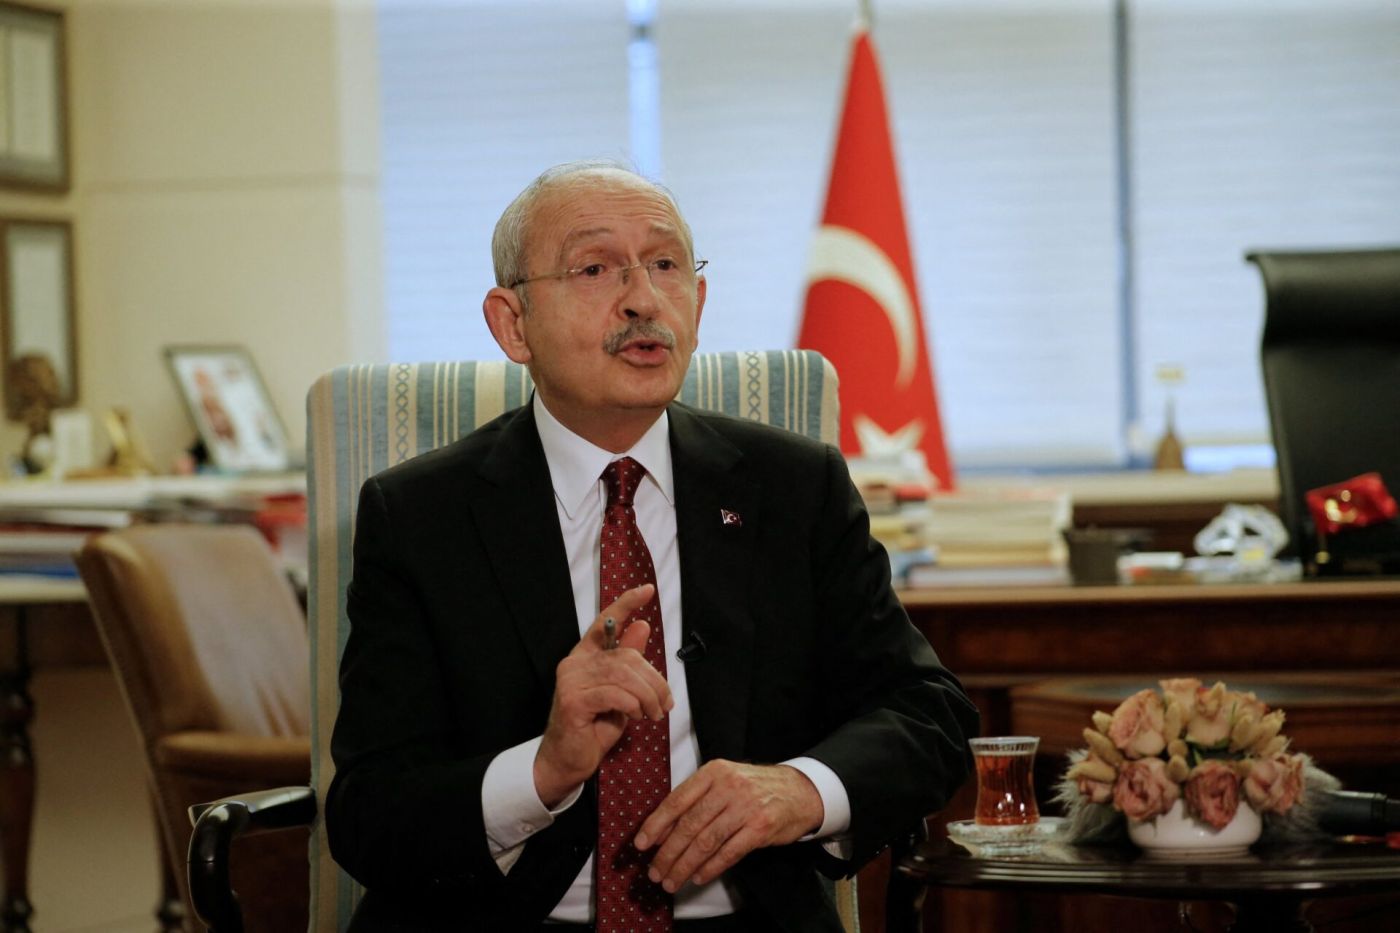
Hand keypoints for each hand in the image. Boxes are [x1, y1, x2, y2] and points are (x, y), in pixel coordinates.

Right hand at [534, 584, 672, 805]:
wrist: (568, 762)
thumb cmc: (594, 726)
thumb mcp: (620, 692)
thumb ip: (629, 663)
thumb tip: (642, 627)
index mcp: (585, 656)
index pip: (605, 622)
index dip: (626, 604)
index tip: (647, 590)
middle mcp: (574, 663)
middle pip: (626, 656)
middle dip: (654, 680)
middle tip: (665, 703)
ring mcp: (571, 681)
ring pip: (623, 675)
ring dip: (647, 695)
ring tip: (653, 713)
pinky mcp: (573, 701)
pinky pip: (615, 694)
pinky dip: (633, 704)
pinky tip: (636, 716)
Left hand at [634, 761, 823, 892]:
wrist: (799, 790)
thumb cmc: (754, 788)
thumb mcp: (724, 782)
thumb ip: (696, 801)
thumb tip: (661, 832)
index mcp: (714, 772)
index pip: (677, 800)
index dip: (655, 825)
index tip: (640, 845)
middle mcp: (729, 786)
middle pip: (689, 824)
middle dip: (667, 853)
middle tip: (654, 872)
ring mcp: (746, 807)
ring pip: (706, 841)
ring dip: (685, 865)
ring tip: (672, 881)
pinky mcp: (761, 827)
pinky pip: (729, 852)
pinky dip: (711, 867)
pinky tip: (698, 876)